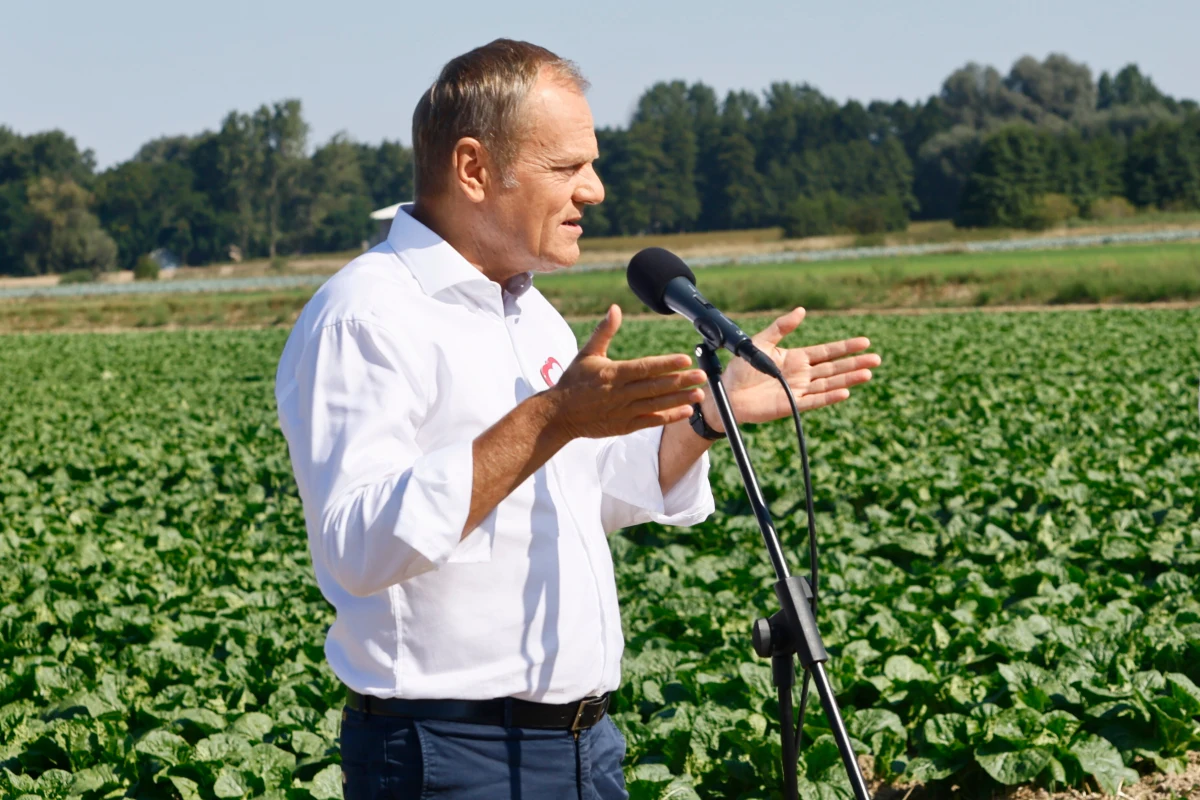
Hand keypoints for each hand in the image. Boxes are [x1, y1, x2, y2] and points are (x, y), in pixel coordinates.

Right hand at [545, 305, 706, 441]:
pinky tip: (685, 411)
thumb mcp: (587, 353)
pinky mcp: (624, 426)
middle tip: (702, 376)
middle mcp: (620, 393)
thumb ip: (604, 331)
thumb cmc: (573, 381)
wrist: (559, 414)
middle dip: (681, 381)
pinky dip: (668, 417)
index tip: (685, 359)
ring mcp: (623, 411)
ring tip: (700, 394)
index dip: (666, 364)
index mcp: (613, 373)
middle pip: (655, 386)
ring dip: (680, 399)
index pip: (644, 367)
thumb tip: (615, 309)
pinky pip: (650, 421)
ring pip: (656, 405)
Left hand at [700, 307, 879, 431]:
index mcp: (796, 358)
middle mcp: (801, 374)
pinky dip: (829, 396)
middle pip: (834, 368)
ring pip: (829, 383)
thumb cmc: (741, 368)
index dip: (845, 347)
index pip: (827, 352)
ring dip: (848, 379)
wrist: (727, 393)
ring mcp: (798, 390)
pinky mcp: (792, 405)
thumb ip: (781, 327)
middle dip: (855, 363)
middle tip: (876, 359)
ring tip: (868, 373)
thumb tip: (801, 310)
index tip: (864, 342)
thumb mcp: (762, 342)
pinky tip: (845, 391)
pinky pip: (814, 400)